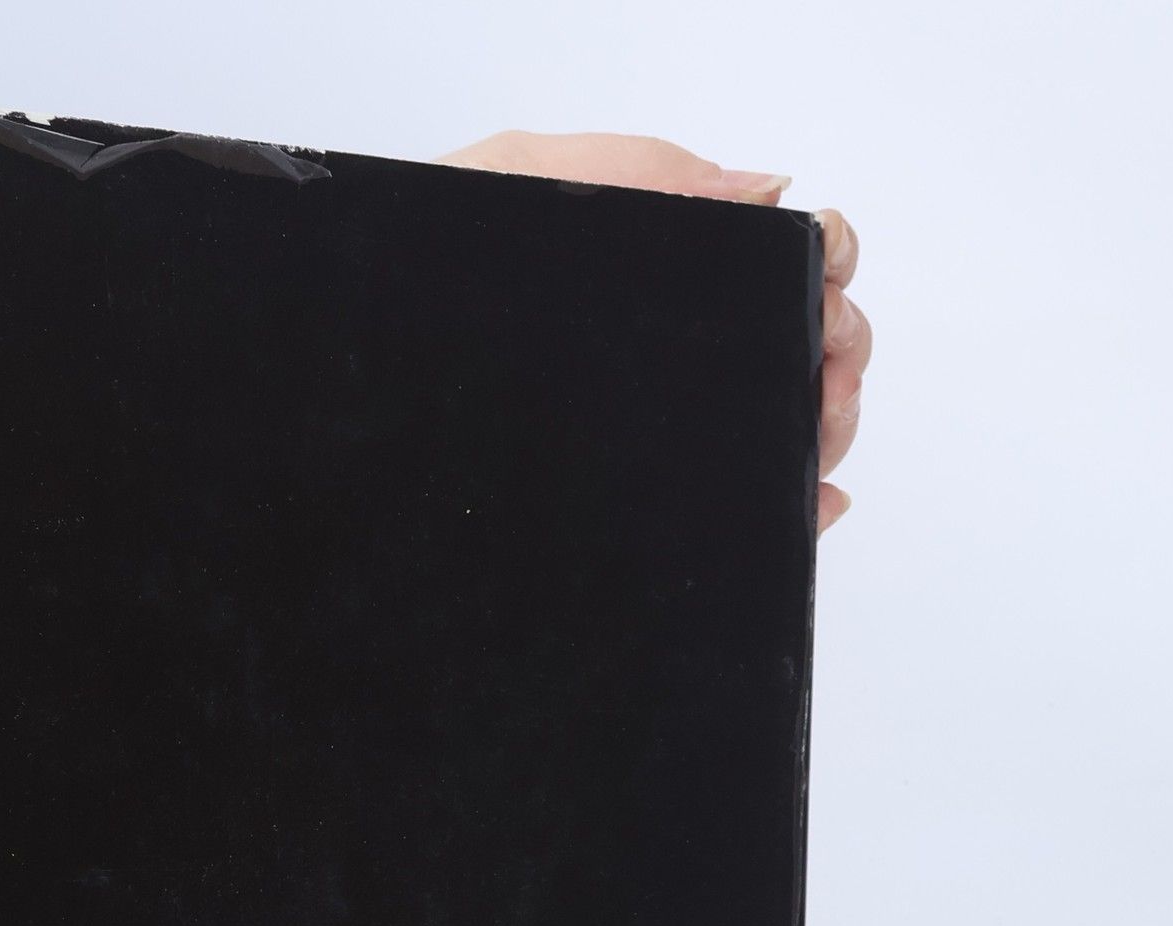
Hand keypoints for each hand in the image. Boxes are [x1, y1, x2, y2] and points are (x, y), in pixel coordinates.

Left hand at [441, 133, 866, 532]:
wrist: (334, 373)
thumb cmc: (404, 276)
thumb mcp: (511, 183)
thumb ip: (637, 171)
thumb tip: (766, 188)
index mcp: (649, 266)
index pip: (773, 259)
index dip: (823, 267)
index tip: (827, 290)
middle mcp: (656, 350)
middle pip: (797, 345)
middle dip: (838, 357)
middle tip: (826, 382)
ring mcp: (646, 428)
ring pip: (779, 426)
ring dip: (823, 429)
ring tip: (815, 439)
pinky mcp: (624, 500)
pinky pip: (733, 506)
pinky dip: (793, 504)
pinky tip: (811, 499)